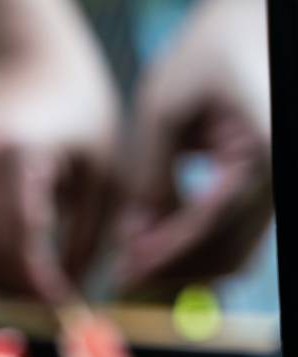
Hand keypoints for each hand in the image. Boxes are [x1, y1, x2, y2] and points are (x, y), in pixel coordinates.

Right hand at [0, 52, 119, 301]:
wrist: (29, 71)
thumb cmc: (80, 123)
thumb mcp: (103, 177)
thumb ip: (86, 240)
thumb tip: (65, 301)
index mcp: (15, 155)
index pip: (18, 243)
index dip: (38, 284)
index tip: (62, 304)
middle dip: (16, 289)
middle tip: (48, 300)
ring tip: (32, 281)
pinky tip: (8, 250)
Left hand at [117, 0, 270, 292]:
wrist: (248, 31)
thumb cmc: (204, 58)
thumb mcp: (163, 110)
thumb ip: (148, 176)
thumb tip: (133, 242)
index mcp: (262, 151)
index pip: (211, 221)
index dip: (164, 254)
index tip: (124, 274)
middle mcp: (280, 177)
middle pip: (227, 252)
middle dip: (172, 273)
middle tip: (119, 280)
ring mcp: (277, 190)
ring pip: (234, 256)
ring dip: (182, 270)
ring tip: (129, 267)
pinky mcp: (265, 195)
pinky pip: (234, 240)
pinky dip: (194, 253)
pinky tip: (150, 250)